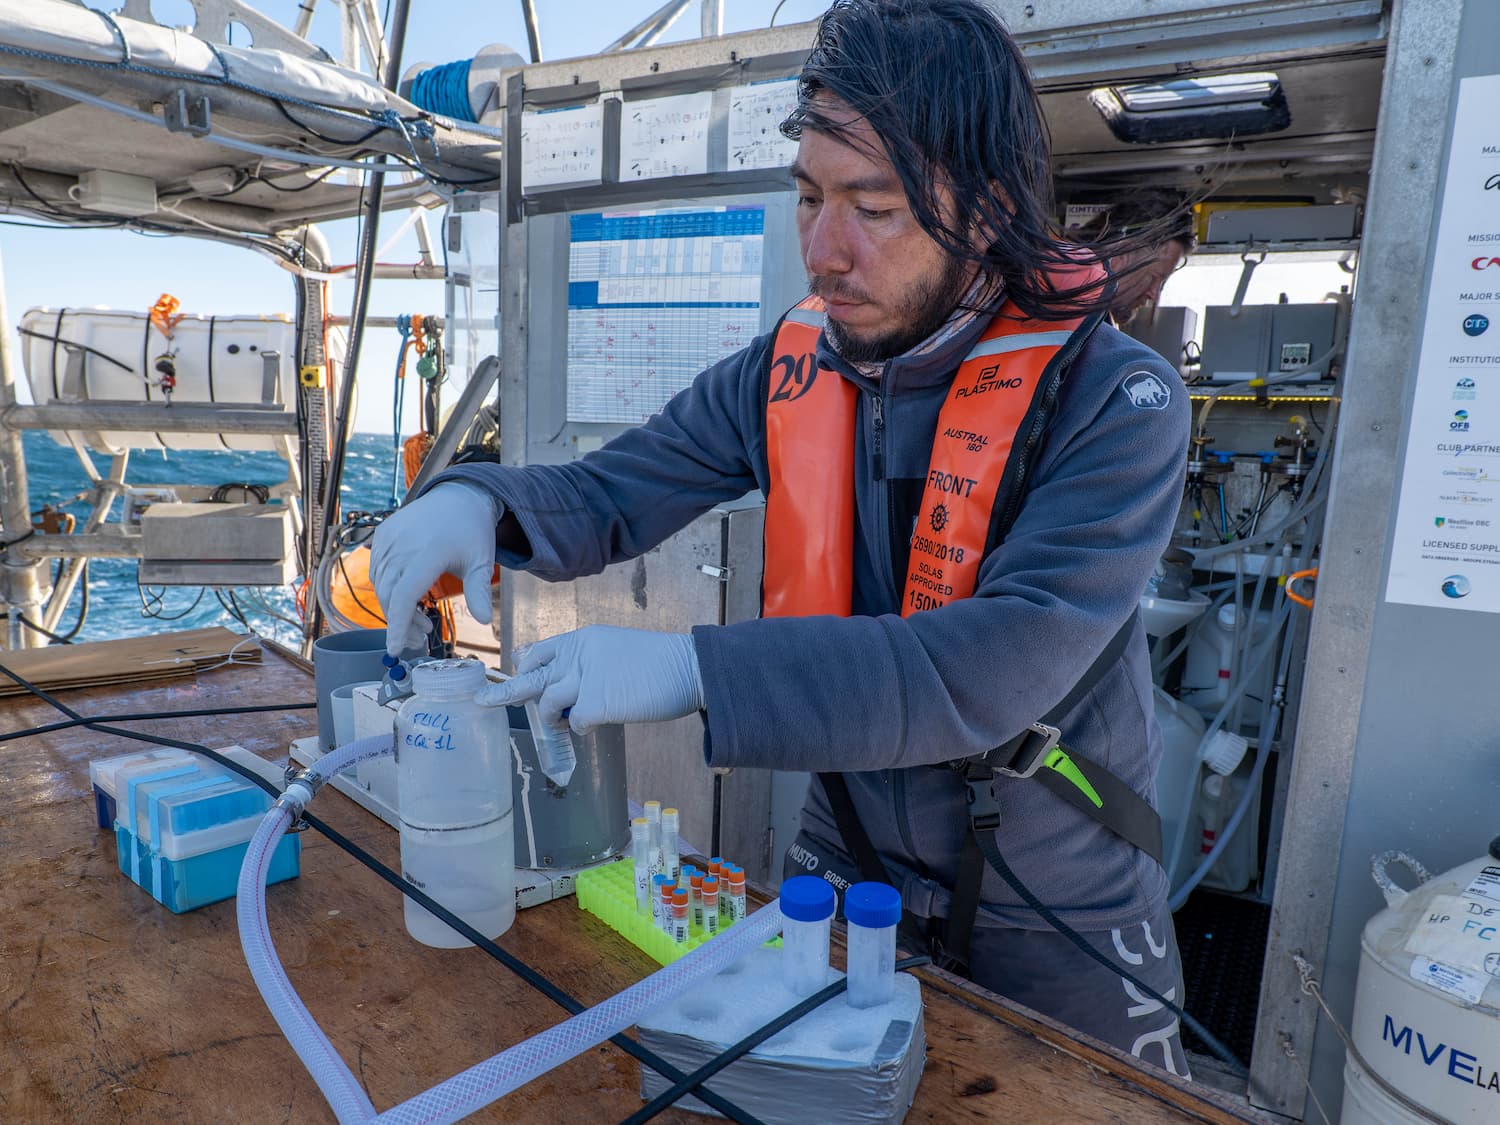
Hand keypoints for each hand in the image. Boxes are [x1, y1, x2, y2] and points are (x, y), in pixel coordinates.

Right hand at [369, 482, 498, 656]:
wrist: (459, 495)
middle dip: (402, 623)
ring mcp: (389, 538)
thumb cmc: (473, 531)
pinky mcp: (383, 534)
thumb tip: (484, 622)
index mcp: (428, 552)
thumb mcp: (482, 561)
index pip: (403, 597)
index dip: (398, 626)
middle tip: (422, 637)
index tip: (396, 649)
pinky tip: (407, 596)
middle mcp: (403, 545)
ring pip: (380, 584)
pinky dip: (387, 587)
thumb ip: (480, 591)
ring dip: (395, 607)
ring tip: (421, 620)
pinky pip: (377, 569)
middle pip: (390, 596)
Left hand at [475, 625, 703, 733]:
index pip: (539, 651)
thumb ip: (587, 661)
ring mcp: (586, 677)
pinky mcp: (596, 702)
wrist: (690, 668)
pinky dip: (581, 728)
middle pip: (531, 675)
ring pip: (548, 702)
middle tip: (481, 701)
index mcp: (583, 639)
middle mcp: (579, 654)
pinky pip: (574, 723)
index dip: (525, 668)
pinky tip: (598, 724)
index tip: (517, 679)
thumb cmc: (660, 663)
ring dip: (554, 717)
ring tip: (569, 723)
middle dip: (505, 692)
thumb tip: (565, 684)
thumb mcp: (616, 650)